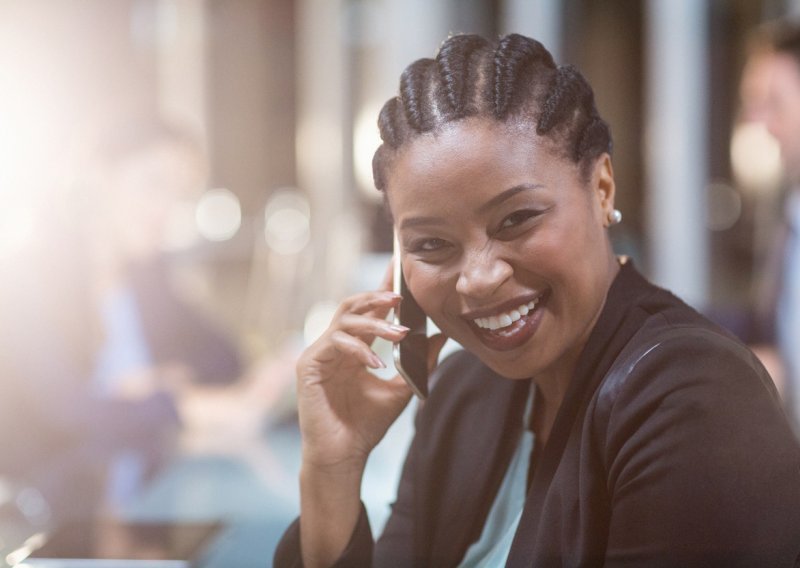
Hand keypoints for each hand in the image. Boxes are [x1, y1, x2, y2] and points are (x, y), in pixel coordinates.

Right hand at [296, 288, 411, 472]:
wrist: (343, 456)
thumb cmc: (366, 426)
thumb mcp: (401, 388)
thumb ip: (419, 362)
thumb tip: (440, 336)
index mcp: (353, 349)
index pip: (367, 311)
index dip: (381, 290)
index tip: (398, 270)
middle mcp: (335, 347)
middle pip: (352, 306)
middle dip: (376, 297)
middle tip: (400, 296)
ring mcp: (320, 354)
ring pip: (345, 321)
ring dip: (374, 324)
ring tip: (399, 334)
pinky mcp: (308, 365)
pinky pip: (334, 343)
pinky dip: (358, 350)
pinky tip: (377, 364)